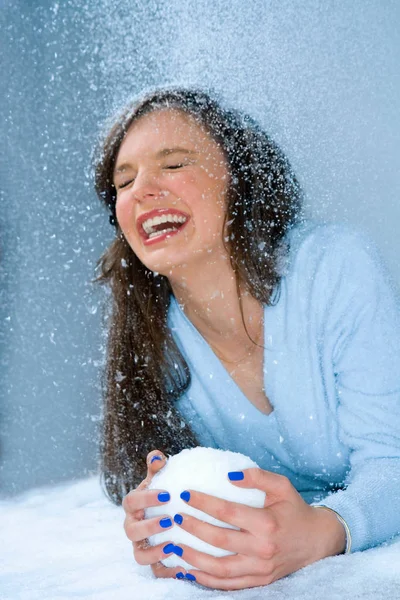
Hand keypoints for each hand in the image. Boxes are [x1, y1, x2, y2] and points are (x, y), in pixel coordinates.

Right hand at [122, 450, 188, 580]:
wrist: (169, 512)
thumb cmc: (164, 493)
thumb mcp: (161, 478)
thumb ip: (158, 467)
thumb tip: (157, 456)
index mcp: (134, 506)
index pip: (131, 501)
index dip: (146, 499)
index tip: (166, 495)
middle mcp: (133, 527)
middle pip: (131, 530)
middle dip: (148, 527)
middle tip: (169, 521)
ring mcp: (142, 546)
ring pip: (139, 555)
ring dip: (153, 552)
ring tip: (172, 546)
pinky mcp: (154, 563)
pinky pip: (157, 572)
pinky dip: (168, 573)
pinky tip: (185, 569)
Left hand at [171, 468, 345, 589]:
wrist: (316, 541)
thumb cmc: (294, 508)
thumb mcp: (282, 486)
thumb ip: (258, 476)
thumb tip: (230, 474)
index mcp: (267, 524)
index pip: (228, 512)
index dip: (204, 503)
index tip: (185, 494)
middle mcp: (262, 549)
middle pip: (219, 541)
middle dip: (193, 528)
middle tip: (175, 516)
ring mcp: (260, 569)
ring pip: (219, 569)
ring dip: (193, 558)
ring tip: (174, 545)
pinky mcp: (258, 582)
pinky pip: (228, 585)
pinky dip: (206, 580)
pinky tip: (189, 570)